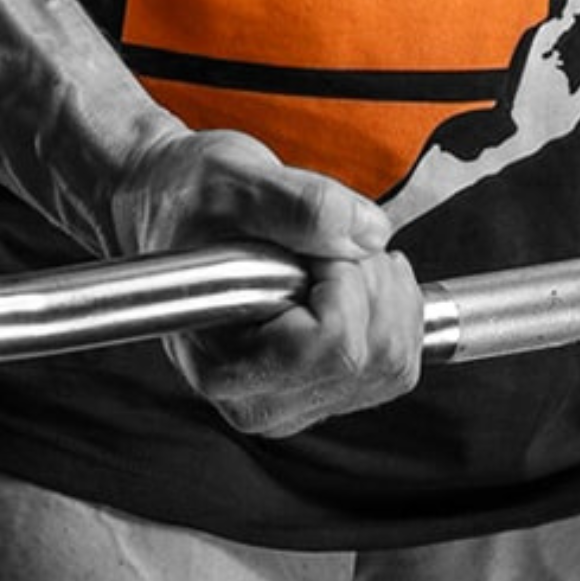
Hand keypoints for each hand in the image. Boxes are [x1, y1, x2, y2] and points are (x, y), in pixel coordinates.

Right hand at [109, 125, 421, 437]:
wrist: (179, 209)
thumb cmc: (188, 199)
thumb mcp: (233, 181)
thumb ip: (299, 206)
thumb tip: (368, 233)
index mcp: (223, 366)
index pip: (332, 344)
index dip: (341, 280)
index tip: (309, 246)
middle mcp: (261, 400)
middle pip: (372, 355)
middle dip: (367, 280)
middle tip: (322, 244)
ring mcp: (298, 399)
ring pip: (395, 361)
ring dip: (384, 291)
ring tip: (332, 256)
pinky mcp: (328, 387)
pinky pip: (400, 360)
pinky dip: (395, 306)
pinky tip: (354, 275)